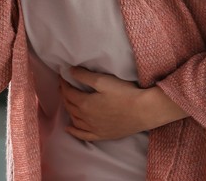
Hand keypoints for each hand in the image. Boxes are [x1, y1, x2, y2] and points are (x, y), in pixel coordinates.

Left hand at [59, 67, 186, 141]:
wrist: (144, 111)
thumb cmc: (125, 93)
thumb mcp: (103, 80)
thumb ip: (84, 76)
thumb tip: (69, 71)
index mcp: (85, 103)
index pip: (69, 92)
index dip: (64, 83)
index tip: (62, 76)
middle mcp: (86, 118)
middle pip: (70, 106)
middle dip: (64, 95)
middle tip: (64, 86)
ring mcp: (94, 128)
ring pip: (75, 119)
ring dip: (68, 109)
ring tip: (67, 101)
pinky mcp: (102, 135)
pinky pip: (83, 135)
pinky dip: (74, 132)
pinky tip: (69, 129)